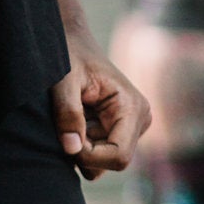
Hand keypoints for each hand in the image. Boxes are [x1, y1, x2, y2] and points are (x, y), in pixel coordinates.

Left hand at [52, 41, 149, 180]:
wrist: (72, 41)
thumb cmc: (69, 55)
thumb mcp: (63, 81)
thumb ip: (67, 113)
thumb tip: (72, 149)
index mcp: (133, 108)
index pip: (118, 156)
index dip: (89, 156)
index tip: (65, 138)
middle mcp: (140, 120)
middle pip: (112, 163)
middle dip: (84, 152)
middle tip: (63, 126)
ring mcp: (131, 127)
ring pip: (103, 162)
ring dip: (81, 148)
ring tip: (70, 117)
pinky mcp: (119, 130)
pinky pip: (98, 153)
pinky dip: (81, 143)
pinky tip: (75, 119)